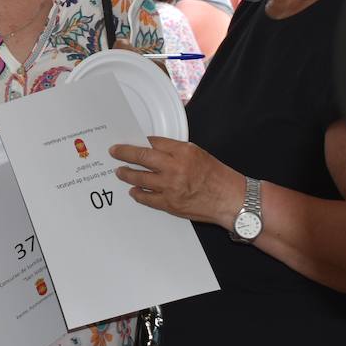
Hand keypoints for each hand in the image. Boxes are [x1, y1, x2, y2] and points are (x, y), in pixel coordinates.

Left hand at [108, 137, 242, 226]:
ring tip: (120, 171)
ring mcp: (170, 186)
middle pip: (141, 156)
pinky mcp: (169, 203)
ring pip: (139, 178)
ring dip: (127, 174)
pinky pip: (146, 197)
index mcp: (184, 152)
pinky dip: (137, 193)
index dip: (140, 142)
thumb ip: (176, 151)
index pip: (154, 142)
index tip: (130, 142)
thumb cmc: (218, 177)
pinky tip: (133, 190)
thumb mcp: (198, 154)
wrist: (231, 200)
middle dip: (124, 153)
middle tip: (114, 152)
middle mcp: (175, 168)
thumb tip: (153, 148)